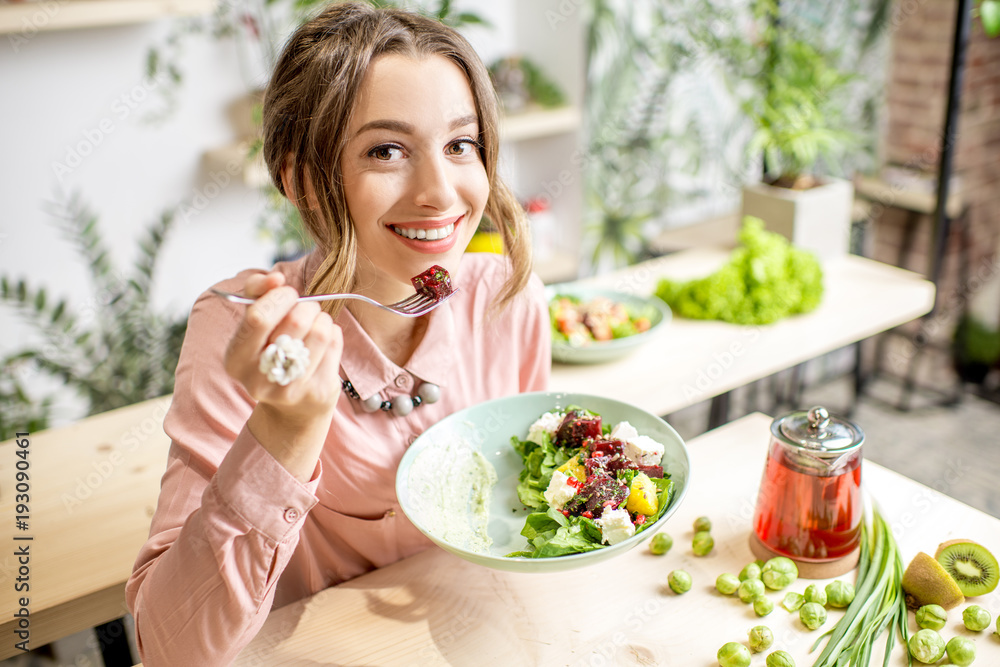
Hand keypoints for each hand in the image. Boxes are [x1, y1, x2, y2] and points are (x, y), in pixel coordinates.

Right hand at [224, 271, 342, 480]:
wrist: (292, 407)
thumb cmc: (271, 352)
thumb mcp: (254, 324)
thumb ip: (256, 292)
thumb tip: (274, 278)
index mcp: (235, 360)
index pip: (258, 317)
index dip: (279, 297)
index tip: (287, 293)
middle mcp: (259, 379)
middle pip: (295, 322)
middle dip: (306, 306)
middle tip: (306, 309)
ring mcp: (290, 389)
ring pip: (320, 331)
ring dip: (322, 318)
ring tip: (316, 323)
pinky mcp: (318, 392)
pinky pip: (334, 344)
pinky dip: (333, 333)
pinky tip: (324, 340)